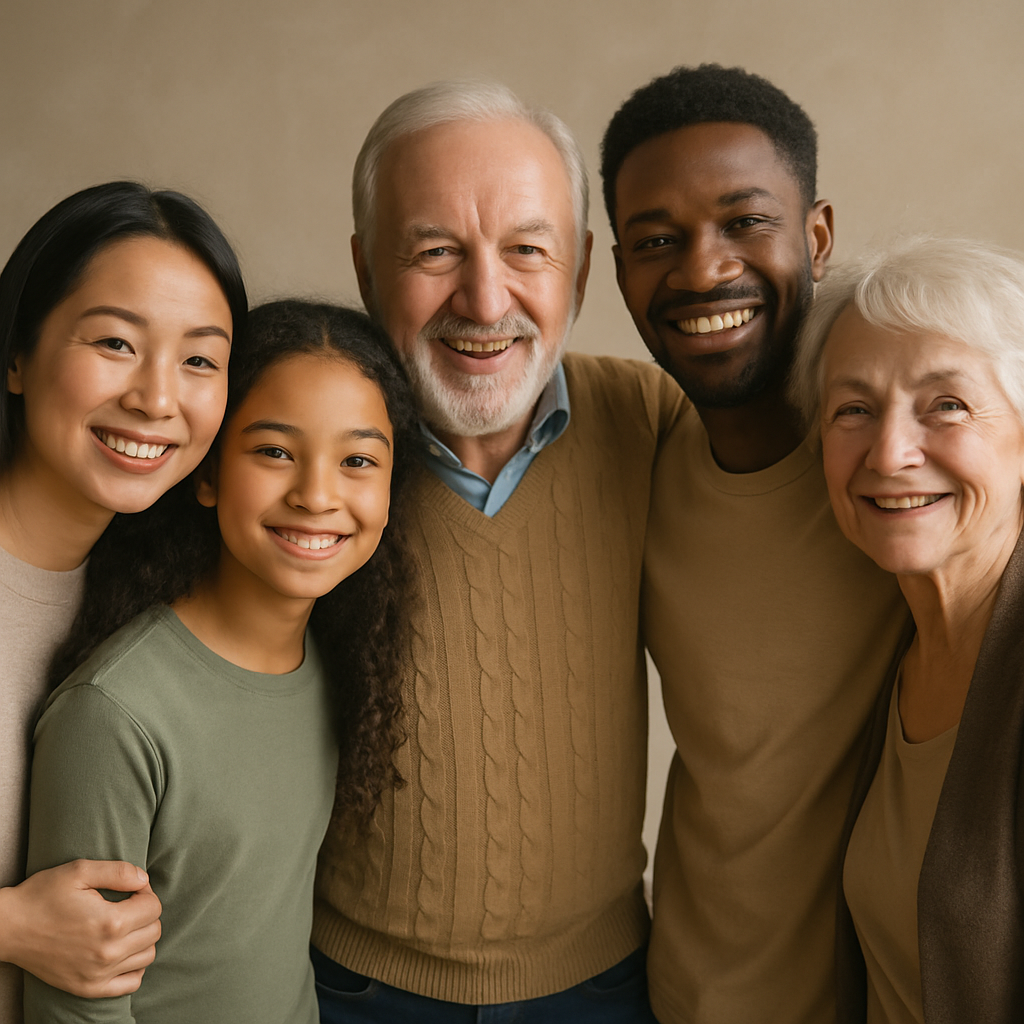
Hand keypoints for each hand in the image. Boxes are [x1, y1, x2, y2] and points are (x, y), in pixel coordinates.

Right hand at [0, 860, 160, 997]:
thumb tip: (144, 879)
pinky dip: (134, 966)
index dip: (145, 892)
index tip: (130, 889)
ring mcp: (98, 974)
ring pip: (147, 956)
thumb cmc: (43, 896)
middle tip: (126, 904)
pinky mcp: (88, 988)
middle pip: (154, 931)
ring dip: (142, 938)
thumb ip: (119, 871)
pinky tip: (122, 951)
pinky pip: (131, 982)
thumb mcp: (80, 871)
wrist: (9, 928)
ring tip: (123, 925)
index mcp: (110, 922)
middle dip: (146, 913)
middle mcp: (107, 953)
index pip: (154, 907)